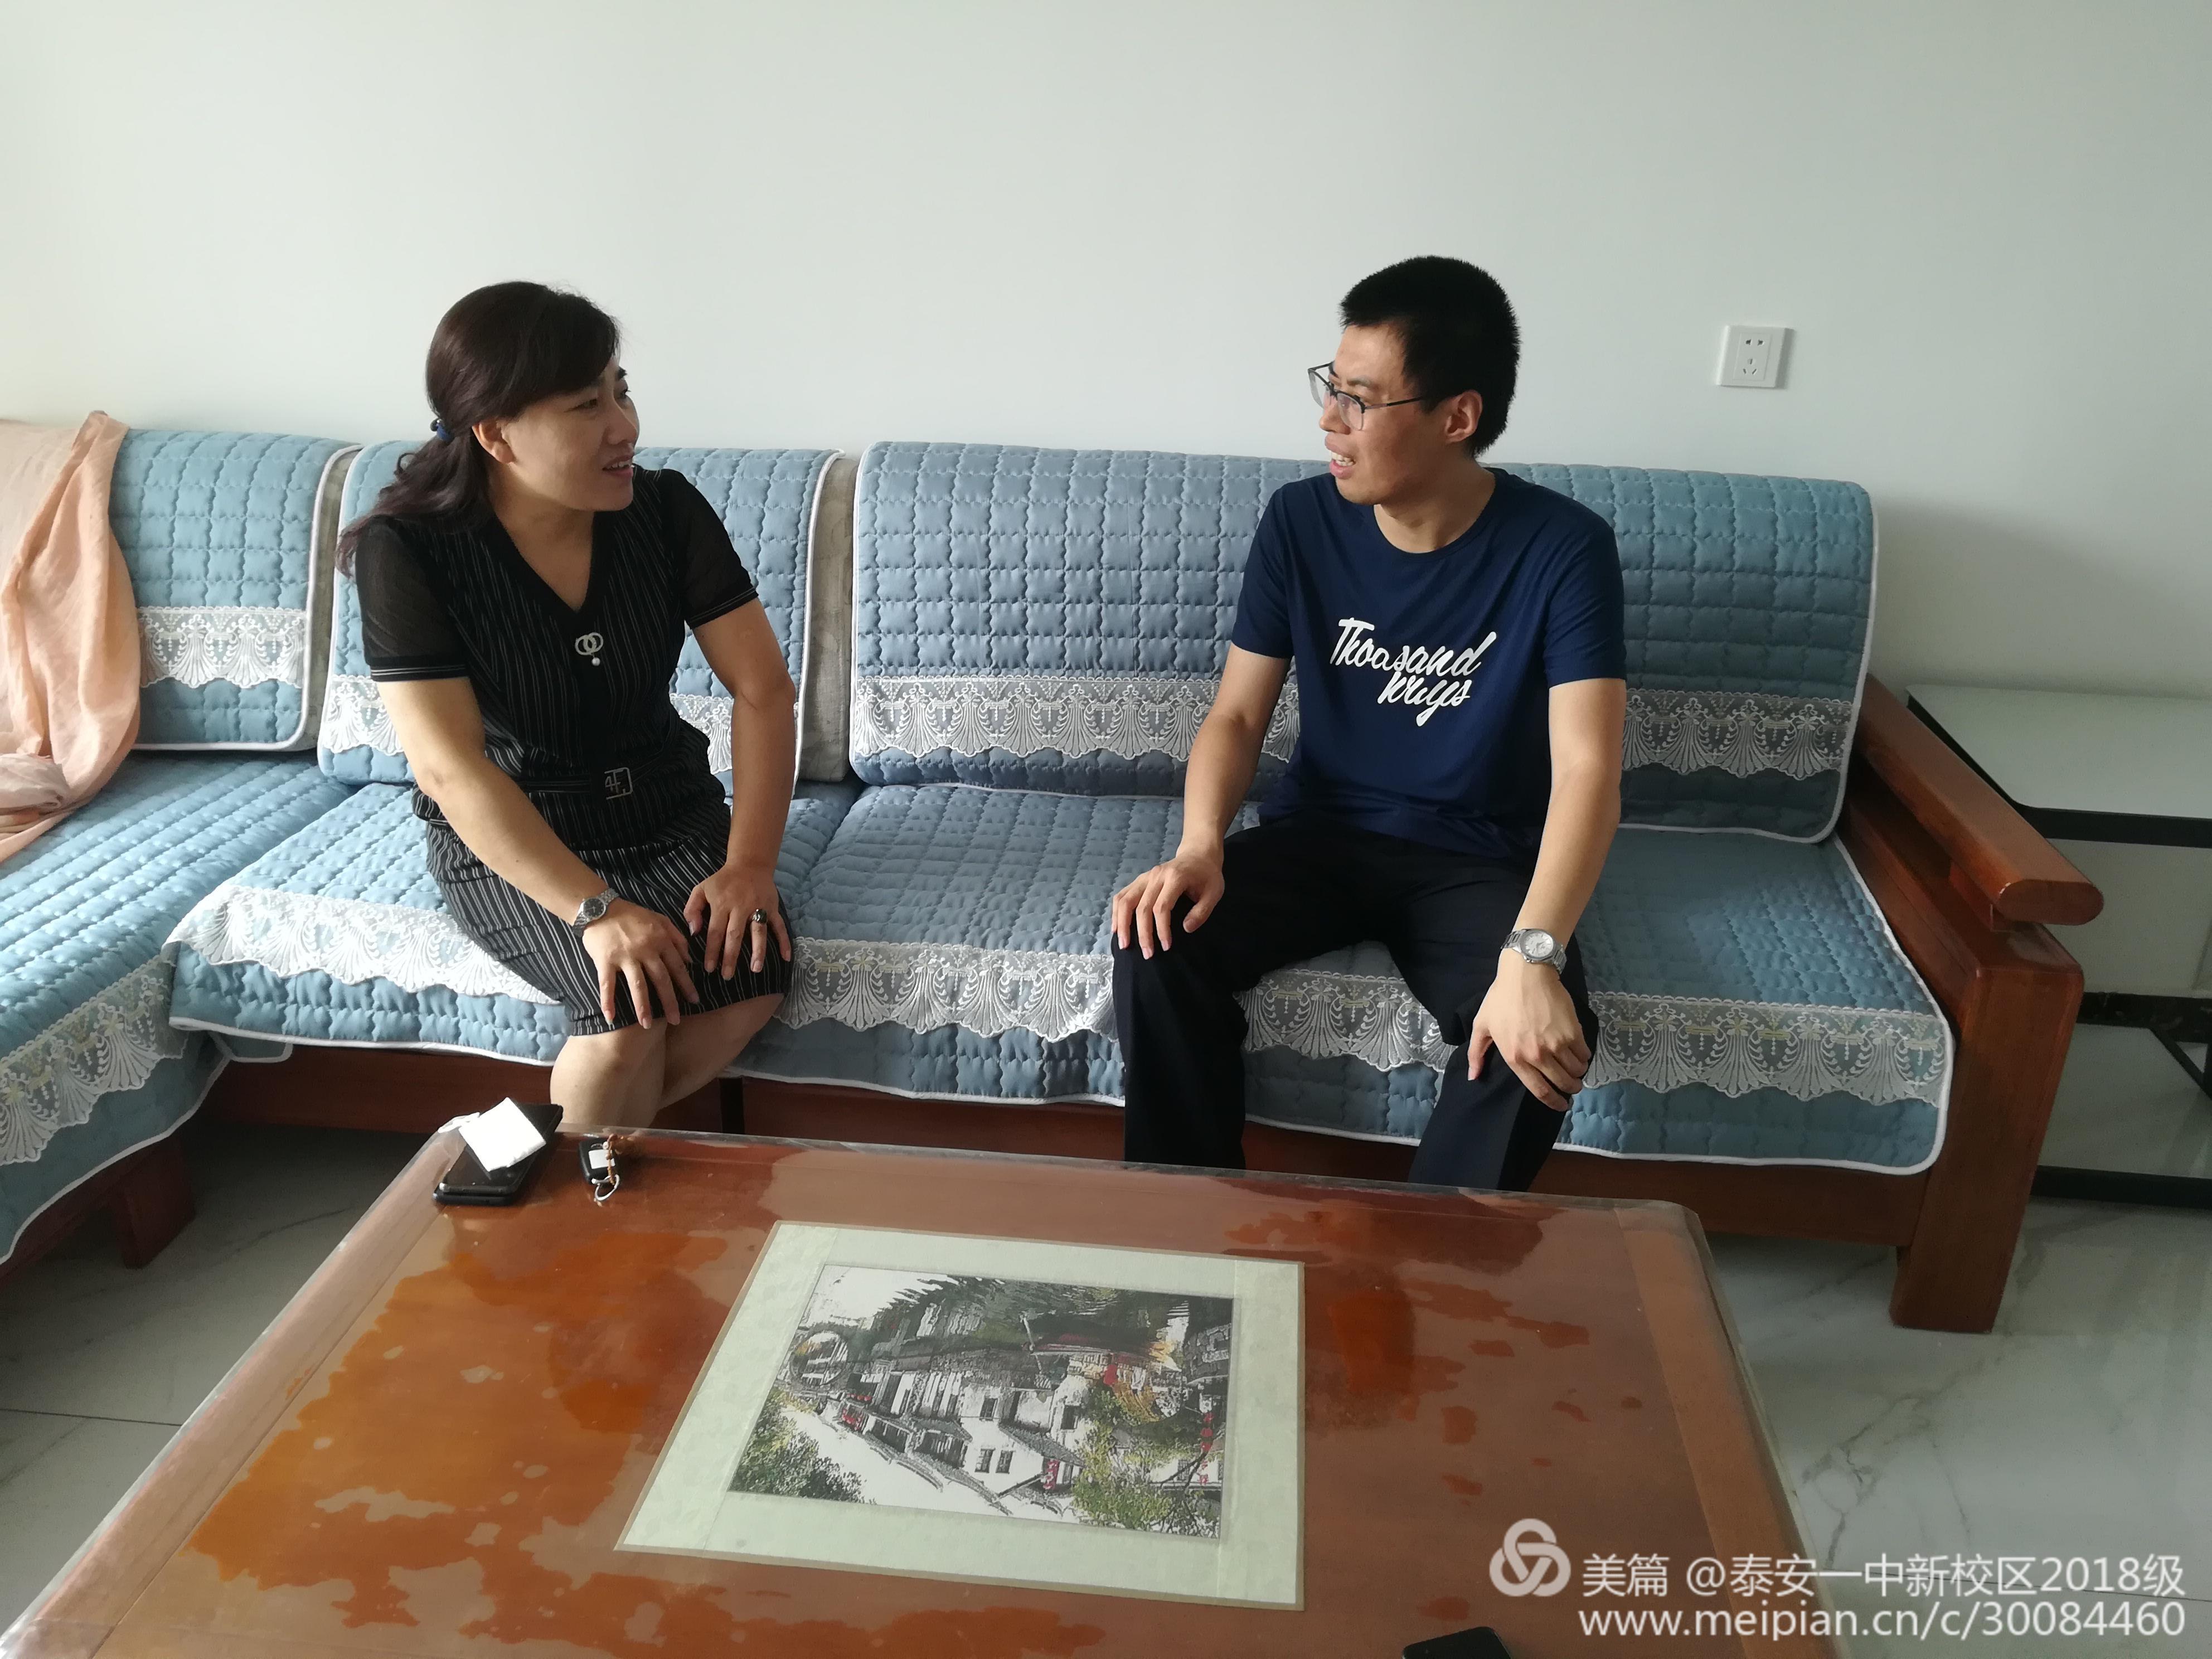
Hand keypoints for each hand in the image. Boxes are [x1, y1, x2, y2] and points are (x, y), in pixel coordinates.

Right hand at [580, 899, 697, 1028]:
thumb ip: (677, 937)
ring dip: (643, 1007)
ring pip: (637, 985)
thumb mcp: (660, 919)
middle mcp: (645, 949)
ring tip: (648, 1025)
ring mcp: (625, 955)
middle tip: (676, 1020)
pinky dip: (608, 1001)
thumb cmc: (632, 914)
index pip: (677, 966)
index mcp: (660, 939)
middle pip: (661, 980)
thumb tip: (689, 960)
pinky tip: (611, 1018)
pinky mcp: (605, 960)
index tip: (695, 1001)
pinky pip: (607, 984)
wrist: (600, 907)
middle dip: (670, 1002)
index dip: (687, 985)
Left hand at [684, 861, 789, 978]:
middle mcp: (741, 907)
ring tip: (756, 969)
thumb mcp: (701, 889)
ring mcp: (759, 907)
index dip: (712, 951)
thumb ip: (692, 909)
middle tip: (727, 976)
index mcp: (722, 904)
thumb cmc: (723, 881)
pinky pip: (779, 926)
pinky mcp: (772, 907)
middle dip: (731, 957)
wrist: (750, 863)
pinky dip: (784, 941)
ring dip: (758, 951)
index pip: (715, 931)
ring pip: (758, 932)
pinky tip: (786, 957)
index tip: (709, 968)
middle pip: (735, 935)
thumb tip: (694, 932)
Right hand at [1112, 849, 1225, 956]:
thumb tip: (1186, 928)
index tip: (1166, 946)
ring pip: (1125, 900)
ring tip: (1124, 944)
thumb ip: (1202, 912)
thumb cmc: (1207, 876)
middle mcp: (1156, 875)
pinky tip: (1116, 928)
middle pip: (1141, 906)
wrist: (1198, 855)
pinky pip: (1122, 895)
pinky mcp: (1140, 880)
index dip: (1162, 929)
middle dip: (1143, 933)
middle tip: (1147, 954)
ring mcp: (1145, 877)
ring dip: (1122, 923)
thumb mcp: (1214, 893)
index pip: (1162, 907)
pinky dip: (1116, 912)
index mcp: (1175, 877)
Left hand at [1468, 952, 1590, 1110]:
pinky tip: (1581, 1055)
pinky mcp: (1573, 1032)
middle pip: (1562, 1083)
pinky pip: (1584, 1053)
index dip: (1553, 1102)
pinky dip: (1584, 1057)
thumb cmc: (1501, 999)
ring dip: (1578, 1073)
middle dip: (1570, 1089)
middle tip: (1573, 1087)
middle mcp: (1537, 1055)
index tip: (1561, 1105)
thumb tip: (1473, 1077)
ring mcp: (1557, 1044)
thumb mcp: (1482, 1025)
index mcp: (1515, 1057)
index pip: (1539, 1090)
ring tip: (1577, 1070)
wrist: (1526, 974)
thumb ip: (1476, 1054)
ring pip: (1576, 1070)